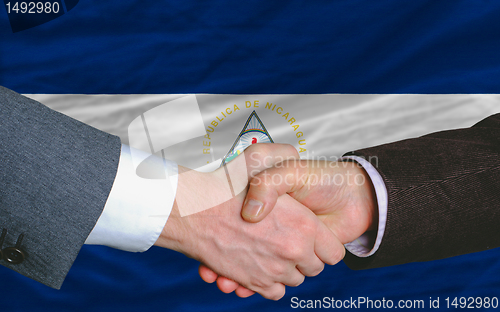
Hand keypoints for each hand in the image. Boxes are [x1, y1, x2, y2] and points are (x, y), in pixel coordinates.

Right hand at [155, 144, 344, 299]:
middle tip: (287, 240)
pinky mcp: (255, 284)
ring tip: (270, 249)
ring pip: (294, 280)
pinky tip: (259, 264)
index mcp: (304, 224)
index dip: (324, 244)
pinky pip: (275, 292)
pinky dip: (269, 283)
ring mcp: (274, 271)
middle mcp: (293, 250)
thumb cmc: (224, 185)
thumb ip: (285, 155)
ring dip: (286, 269)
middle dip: (305, 257)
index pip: (333, 250)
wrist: (191, 211)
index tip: (311, 236)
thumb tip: (300, 160)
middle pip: (314, 268)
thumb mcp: (260, 156)